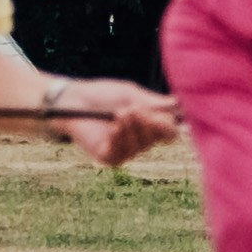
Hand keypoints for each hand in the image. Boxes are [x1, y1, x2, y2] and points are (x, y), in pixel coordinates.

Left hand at [53, 81, 179, 168]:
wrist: (73, 101)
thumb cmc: (102, 94)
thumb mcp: (129, 95)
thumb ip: (152, 102)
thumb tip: (178, 103)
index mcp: (149, 124)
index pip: (169, 131)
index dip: (168, 124)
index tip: (163, 112)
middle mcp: (141, 139)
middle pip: (158, 138)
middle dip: (147, 122)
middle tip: (132, 108)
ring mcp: (126, 150)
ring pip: (140, 146)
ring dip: (131, 128)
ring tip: (119, 113)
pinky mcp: (109, 157)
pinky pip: (122, 153)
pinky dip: (119, 138)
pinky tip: (113, 127)